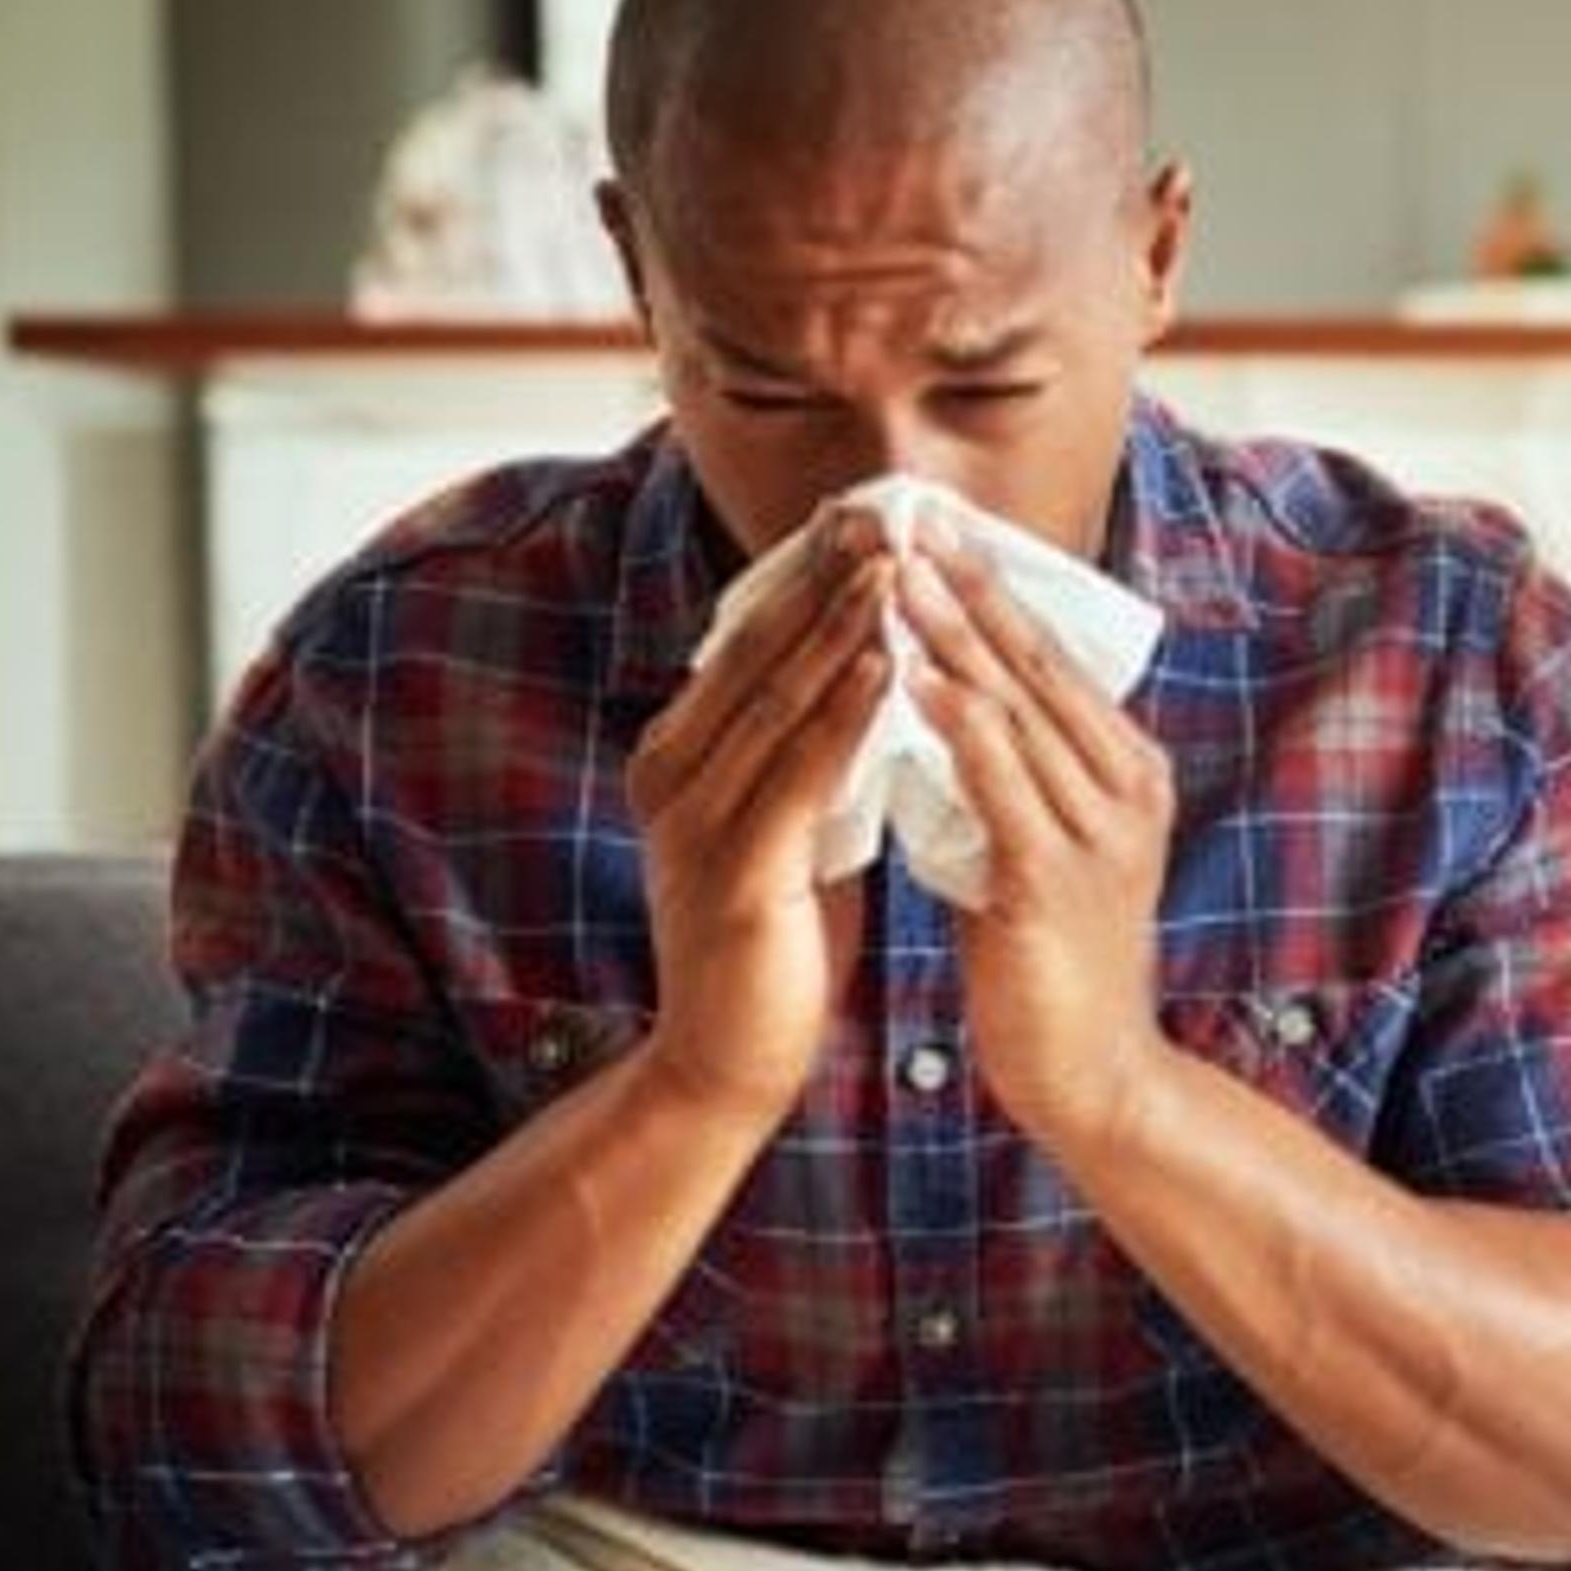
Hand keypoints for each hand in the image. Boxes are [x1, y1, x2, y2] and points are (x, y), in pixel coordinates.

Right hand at [624, 508, 892, 1125]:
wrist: (729, 1061)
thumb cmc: (774, 946)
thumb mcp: (789, 827)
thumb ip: (806, 757)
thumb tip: (864, 682)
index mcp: (682, 754)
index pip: (749, 642)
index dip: (807, 575)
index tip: (867, 514)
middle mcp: (674, 770)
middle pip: (757, 650)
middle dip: (824, 576)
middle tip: (885, 509)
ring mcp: (696, 817)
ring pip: (778, 697)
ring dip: (840, 624)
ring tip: (896, 561)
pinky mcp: (734, 868)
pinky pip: (799, 771)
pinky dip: (846, 711)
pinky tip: (889, 662)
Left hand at [893, 518, 1178, 1150]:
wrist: (1095, 1076)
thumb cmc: (1053, 964)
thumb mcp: (1041, 845)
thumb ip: (1013, 775)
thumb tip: (951, 699)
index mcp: (1126, 771)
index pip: (1051, 658)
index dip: (991, 588)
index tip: (932, 526)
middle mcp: (1126, 788)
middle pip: (1038, 665)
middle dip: (969, 586)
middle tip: (909, 516)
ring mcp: (1099, 833)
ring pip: (1018, 713)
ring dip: (952, 637)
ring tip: (895, 575)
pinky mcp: (1056, 883)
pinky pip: (1000, 788)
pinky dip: (957, 728)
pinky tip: (914, 682)